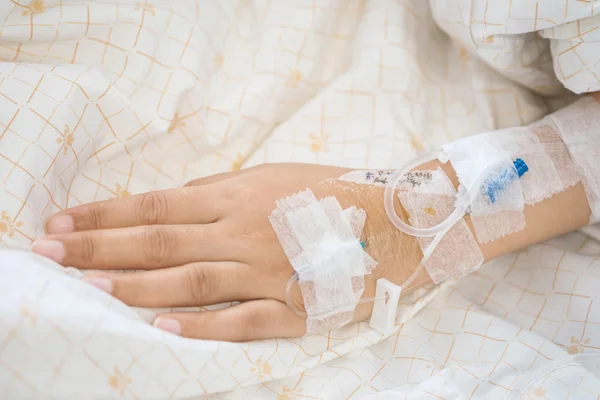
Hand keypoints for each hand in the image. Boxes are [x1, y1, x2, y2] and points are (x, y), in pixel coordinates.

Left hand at [34, 164, 422, 340]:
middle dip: (99, 247)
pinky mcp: (294, 309)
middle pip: (160, 242)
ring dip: (136, 285)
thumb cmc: (332, 192)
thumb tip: (173, 200)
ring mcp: (268, 274)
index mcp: (240, 197)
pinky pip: (241, 321)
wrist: (397, 223)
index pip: (156, 206)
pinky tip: (162, 329)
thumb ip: (221, 189)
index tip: (63, 220)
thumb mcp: (274, 174)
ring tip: (90, 287)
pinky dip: (202, 327)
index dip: (105, 213)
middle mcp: (245, 233)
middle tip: (49, 252)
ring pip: (191, 281)